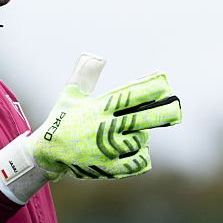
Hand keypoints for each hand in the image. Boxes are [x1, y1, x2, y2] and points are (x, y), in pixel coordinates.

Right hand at [0, 53, 181, 201]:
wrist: (45, 153)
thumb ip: (84, 75)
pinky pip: (137, 161)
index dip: (147, 88)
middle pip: (140, 118)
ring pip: (140, 139)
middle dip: (161, 113)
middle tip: (177, 110)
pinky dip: (141, 156)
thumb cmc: (60, 121)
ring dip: (140, 136)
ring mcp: (107, 148)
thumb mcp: (70, 95)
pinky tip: (138, 152)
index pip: (127, 95)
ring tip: (128, 134)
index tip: (163, 81)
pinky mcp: (109, 167)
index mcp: (97, 108)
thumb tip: (97, 56)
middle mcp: (103, 127)